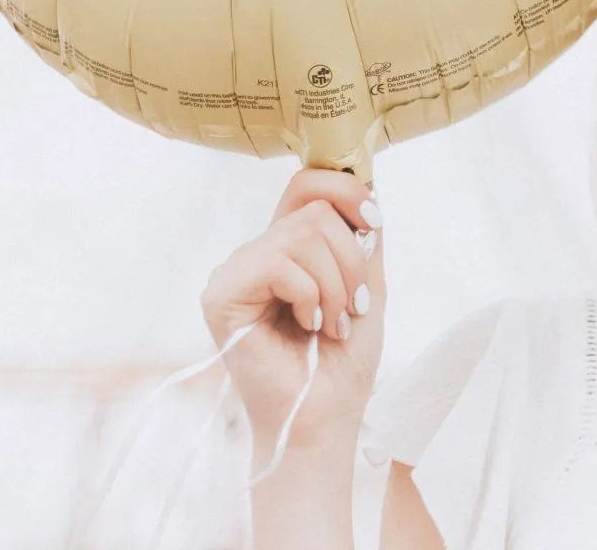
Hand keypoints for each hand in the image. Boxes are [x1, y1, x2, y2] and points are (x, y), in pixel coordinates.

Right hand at [200, 167, 385, 448]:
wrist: (325, 414)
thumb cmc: (343, 358)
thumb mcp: (367, 282)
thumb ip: (364, 234)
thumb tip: (368, 181)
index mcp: (288, 246)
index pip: (307, 183)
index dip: (347, 189)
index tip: (374, 225)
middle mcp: (257, 252)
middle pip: (314, 208)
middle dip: (352, 258)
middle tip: (353, 306)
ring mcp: (236, 271)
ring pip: (302, 233)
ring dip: (335, 284)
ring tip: (333, 324)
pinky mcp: (222, 295)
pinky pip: (279, 264)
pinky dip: (310, 296)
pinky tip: (307, 326)